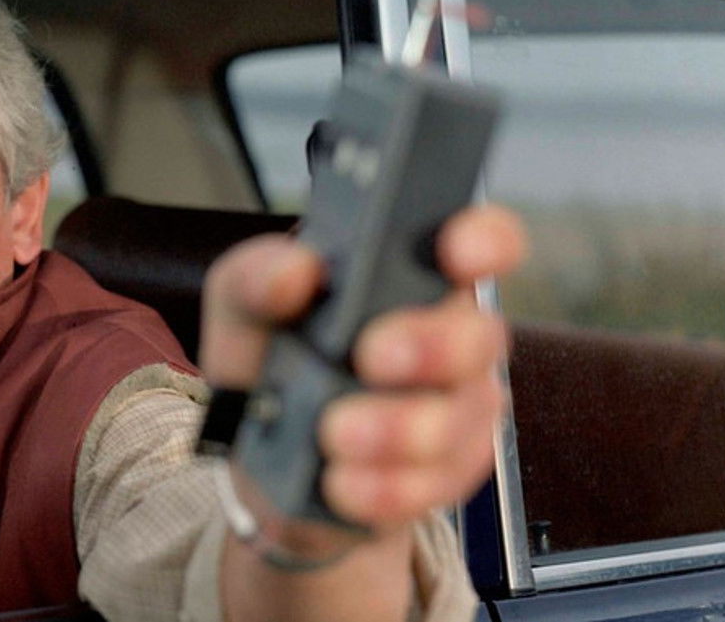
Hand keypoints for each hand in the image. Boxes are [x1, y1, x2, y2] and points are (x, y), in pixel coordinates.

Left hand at [200, 205, 526, 529]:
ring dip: (394, 429)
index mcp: (409, 275)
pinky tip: (340, 481)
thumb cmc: (268, 362)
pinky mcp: (446, 474)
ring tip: (333, 433)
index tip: (456, 253)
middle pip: (480, 335)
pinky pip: (435, 484)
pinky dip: (381, 485)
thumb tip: (296, 270)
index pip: (481, 240)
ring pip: (458, 417)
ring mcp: (456, 408)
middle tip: (371, 356)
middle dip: (431, 347)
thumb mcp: (241, 305)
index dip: (484, 239)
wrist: (260, 462)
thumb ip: (258, 274)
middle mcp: (449, 336)